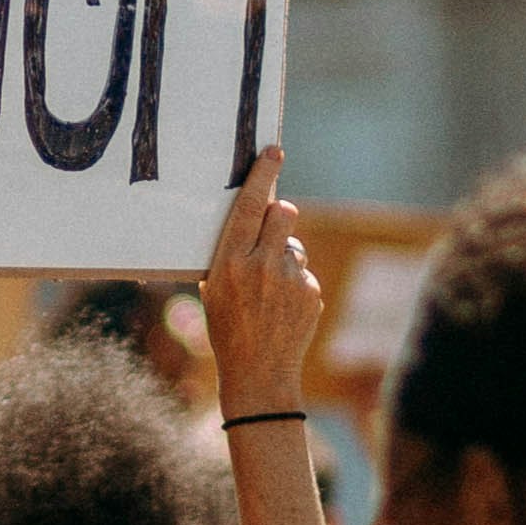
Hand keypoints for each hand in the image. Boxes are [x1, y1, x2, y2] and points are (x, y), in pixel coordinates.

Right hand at [200, 149, 321, 421]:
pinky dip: (295, 284)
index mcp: (230, 261)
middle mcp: (262, 265)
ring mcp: (291, 279)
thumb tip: (255, 216)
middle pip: (285, 213)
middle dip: (281, 213)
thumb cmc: (226, 329)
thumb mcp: (214, 288)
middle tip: (274, 224)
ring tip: (269, 291)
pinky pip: (304, 273)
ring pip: (294, 246)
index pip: (252, 205)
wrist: (258, 373)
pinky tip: (282, 308)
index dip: (263, 174)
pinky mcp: (311, 293)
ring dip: (284, 258)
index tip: (274, 150)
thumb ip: (232, 252)